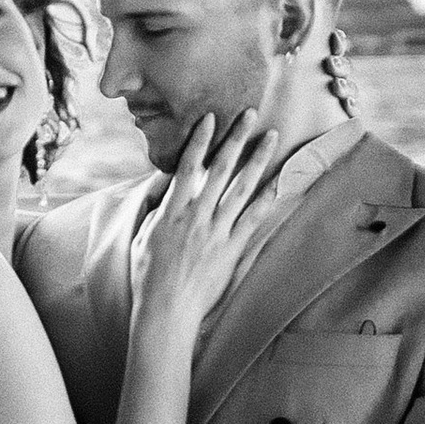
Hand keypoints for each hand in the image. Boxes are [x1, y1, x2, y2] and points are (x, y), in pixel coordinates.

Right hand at [130, 115, 286, 339]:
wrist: (165, 310)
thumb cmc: (148, 277)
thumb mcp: (144, 237)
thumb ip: (157, 211)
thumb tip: (165, 191)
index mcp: (172, 211)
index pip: (188, 166)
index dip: (200, 140)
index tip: (210, 118)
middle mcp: (197, 216)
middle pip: (220, 169)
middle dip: (236, 138)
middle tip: (250, 113)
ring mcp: (217, 232)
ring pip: (242, 187)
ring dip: (258, 159)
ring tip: (271, 137)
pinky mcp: (232, 250)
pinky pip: (254, 219)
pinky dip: (268, 199)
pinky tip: (280, 182)